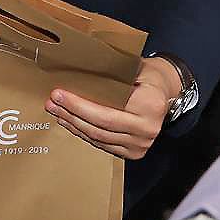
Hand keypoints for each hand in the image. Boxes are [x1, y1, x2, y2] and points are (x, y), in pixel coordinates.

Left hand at [46, 57, 176, 159]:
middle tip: (52, 103)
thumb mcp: (135, 66)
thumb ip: (112, 73)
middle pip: (99, 126)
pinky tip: (70, 123)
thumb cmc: (148, 76)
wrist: (167, 93)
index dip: (78, 105)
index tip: (58, 94)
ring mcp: (141, 144)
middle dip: (71, 114)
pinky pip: (103, 144)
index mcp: (150, 105)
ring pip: (98, 138)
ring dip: (73, 125)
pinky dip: (84, 134)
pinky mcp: (135, 152)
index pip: (106, 110)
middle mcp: (147, 129)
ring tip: (56, 112)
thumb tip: (76, 71)